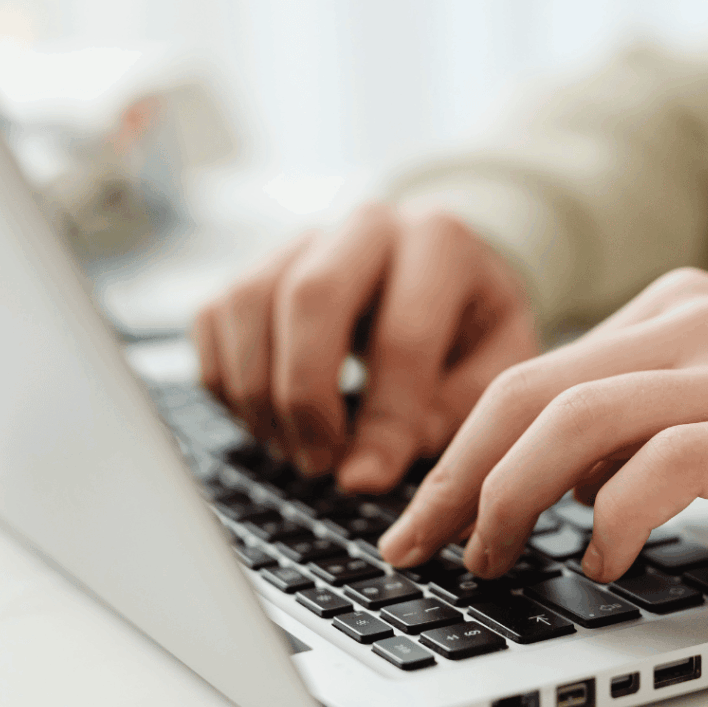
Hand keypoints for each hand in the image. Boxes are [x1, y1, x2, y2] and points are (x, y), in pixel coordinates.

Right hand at [193, 202, 536, 490]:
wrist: (441, 277)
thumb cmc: (471, 329)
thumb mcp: (494, 367)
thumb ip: (450, 413)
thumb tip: (368, 468)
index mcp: (441, 242)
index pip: (403, 334)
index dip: (383, 420)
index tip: (366, 481)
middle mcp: (368, 225)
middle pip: (309, 296)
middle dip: (306, 396)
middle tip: (319, 464)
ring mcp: (305, 238)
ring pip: (248, 303)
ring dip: (259, 394)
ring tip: (295, 450)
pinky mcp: (257, 264)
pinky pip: (213, 318)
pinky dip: (227, 382)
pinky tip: (267, 420)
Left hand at [379, 267, 707, 580]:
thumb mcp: (706, 401)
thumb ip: (624, 425)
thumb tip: (529, 481)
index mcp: (662, 311)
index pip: (528, 376)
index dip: (458, 450)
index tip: (421, 515)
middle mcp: (687, 323)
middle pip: (529, 393)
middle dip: (458, 477)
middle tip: (420, 543)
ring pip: (578, 421)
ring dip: (513, 498)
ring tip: (493, 557)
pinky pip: (664, 465)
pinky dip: (613, 517)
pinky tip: (600, 559)